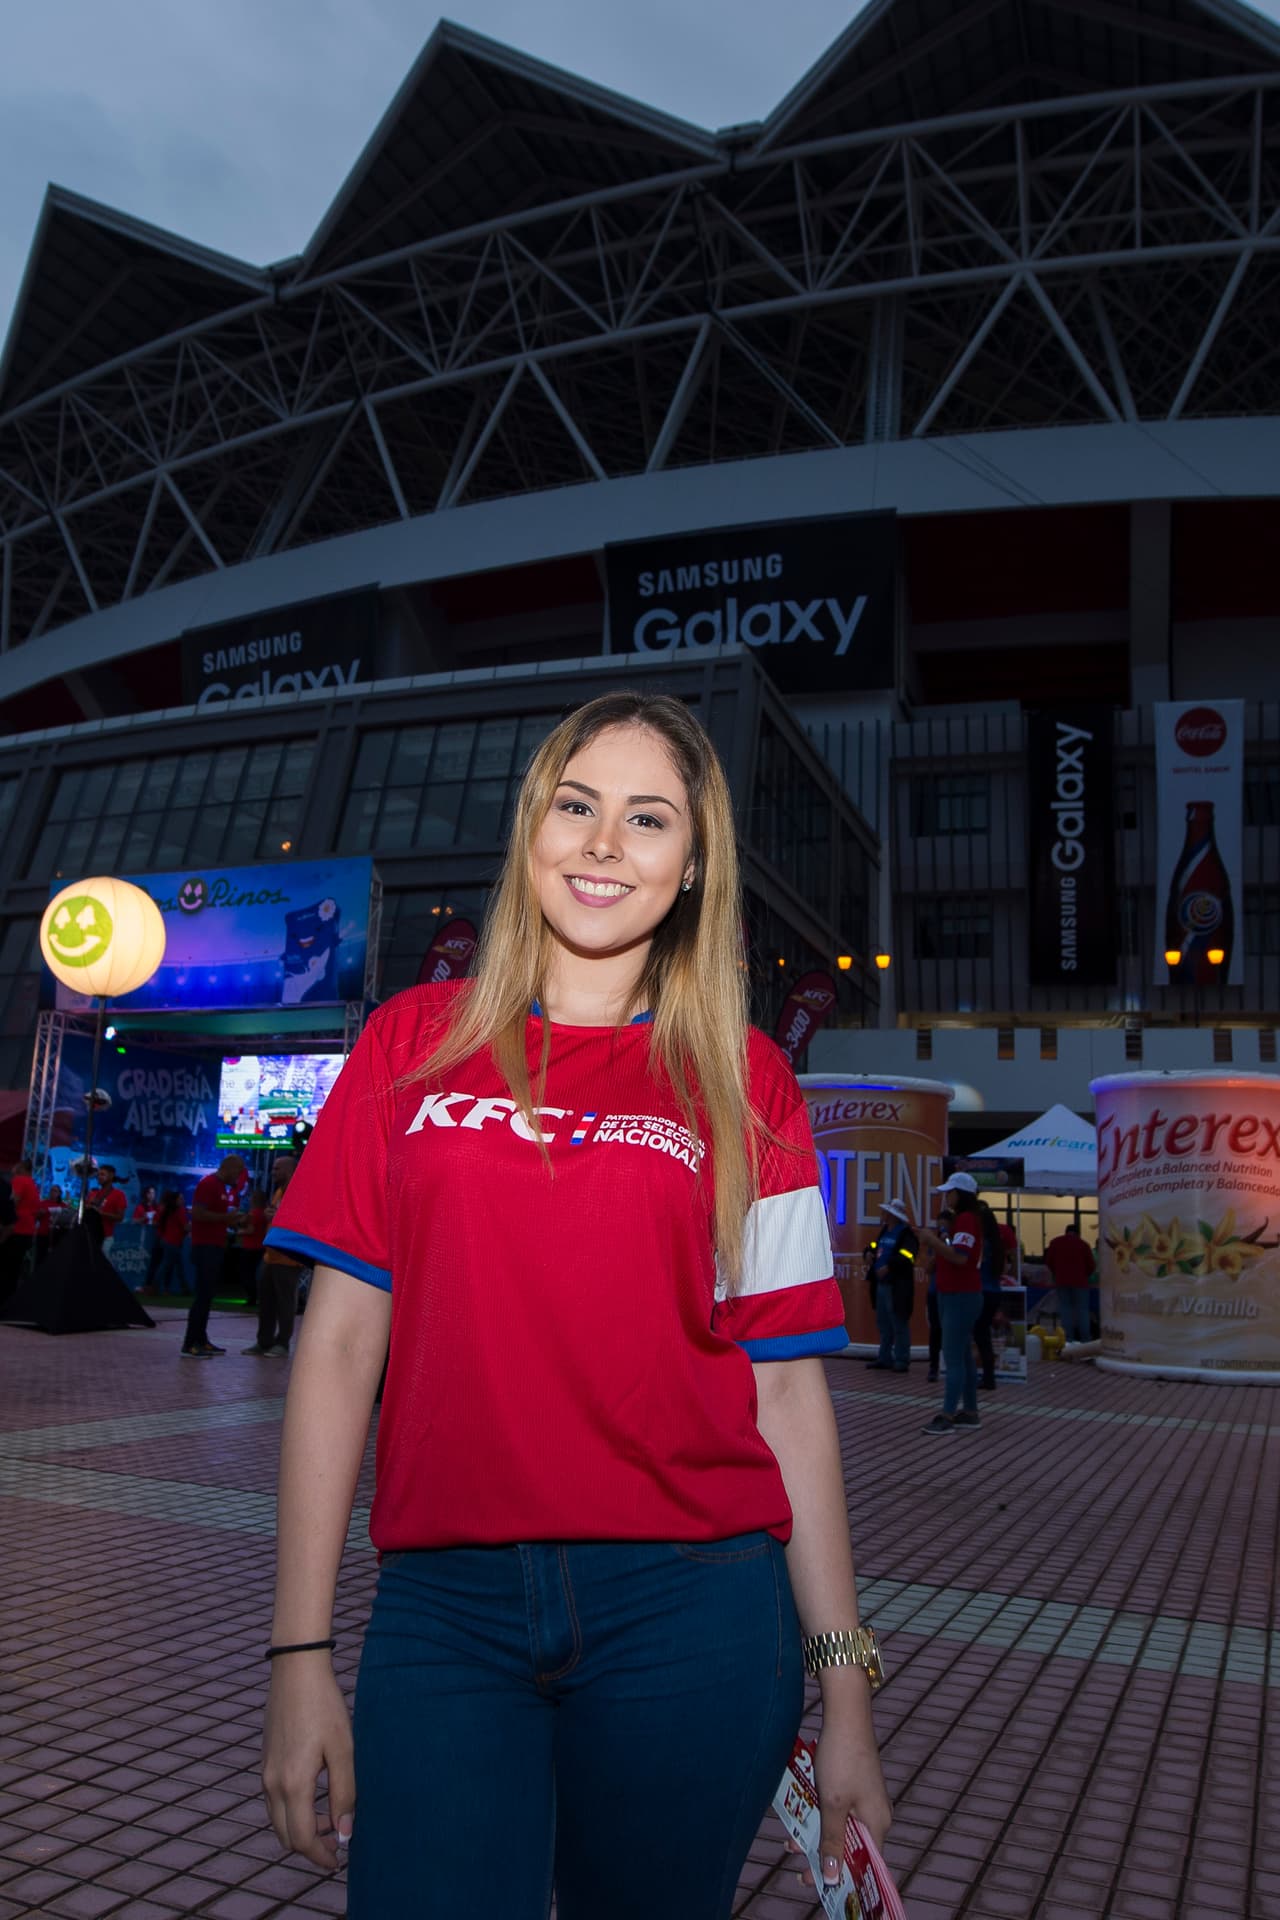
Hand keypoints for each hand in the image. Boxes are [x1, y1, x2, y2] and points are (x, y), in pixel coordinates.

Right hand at [261, 1656, 354, 1869]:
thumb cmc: (324, 1707)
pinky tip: (314, 1796)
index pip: (301, 1839)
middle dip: (310, 1846)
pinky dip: (291, 1811)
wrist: (296, 1671)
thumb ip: (344, 1793)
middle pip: (286, 1836)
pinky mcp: (265, 1762)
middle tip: (337, 1843)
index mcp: (293, 1784)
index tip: (339, 1861)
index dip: (319, 1856)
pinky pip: (273, 1801)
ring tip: (329, 1818)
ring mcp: (265, 1773)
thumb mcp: (343, 1750)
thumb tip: (345, 1832)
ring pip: (278, 1820)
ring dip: (300, 1829)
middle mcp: (272, 1784)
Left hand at [788, 1720, 891, 1889]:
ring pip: (840, 1829)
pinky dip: (819, 1818)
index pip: (864, 1864)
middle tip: (798, 1869)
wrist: (845, 1716)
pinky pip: (837, 1812)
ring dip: (816, 1837)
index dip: (843, 1878)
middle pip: (851, 1848)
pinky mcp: (854, 1787)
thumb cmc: (841, 1759)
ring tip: (790, 1842)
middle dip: (823, 1858)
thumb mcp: (832, 1804)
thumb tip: (831, 1876)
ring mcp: (865, 1799)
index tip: (817, 1885)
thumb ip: (832, 1840)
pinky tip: (799, 1818)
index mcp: (877, 1823)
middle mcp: (876, 1815)